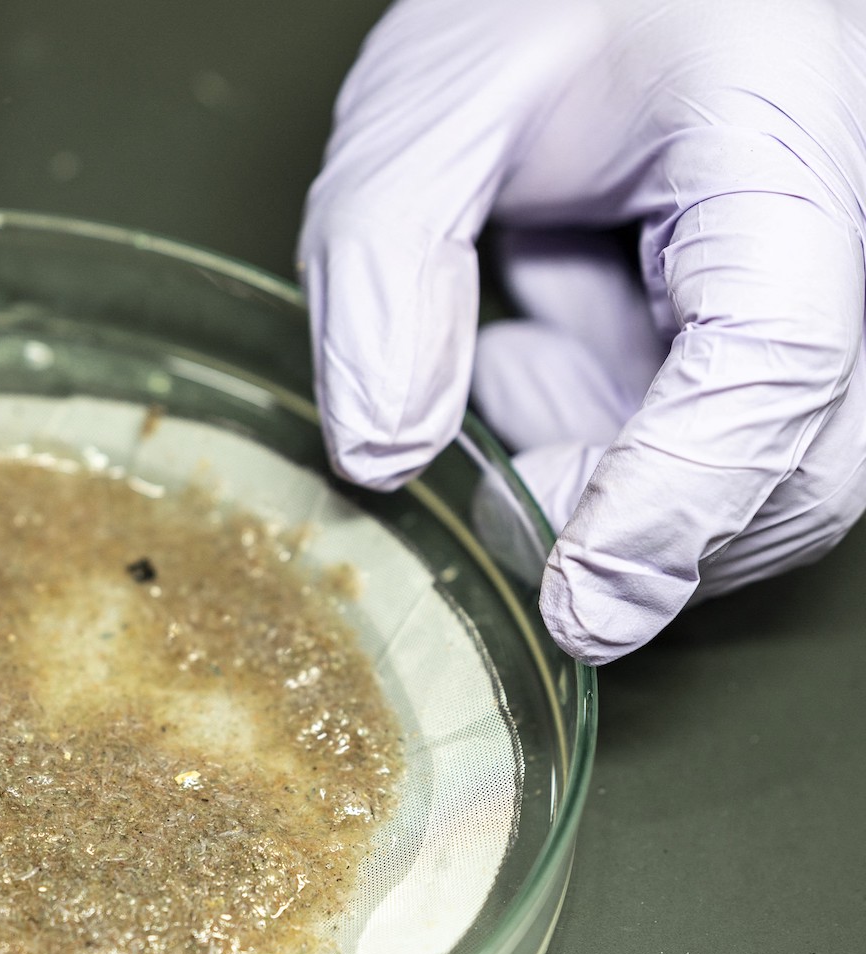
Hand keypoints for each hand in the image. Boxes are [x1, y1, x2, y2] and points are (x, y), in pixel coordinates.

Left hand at [298, 0, 865, 661]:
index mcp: (785, 152)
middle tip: (501, 487)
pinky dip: (609, 424)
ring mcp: (815, 277)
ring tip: (509, 350)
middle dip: (640, 519)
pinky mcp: (769, 310)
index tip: (574, 597)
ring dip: (611, 464)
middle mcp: (838, 232)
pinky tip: (534, 341)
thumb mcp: (423, 106)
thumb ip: (384, 270)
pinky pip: (712, 423)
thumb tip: (381, 459)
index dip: (673, 501)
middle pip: (801, 461)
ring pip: (757, 462)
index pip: (775, 365)